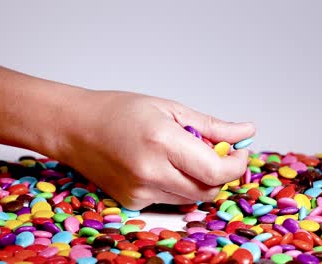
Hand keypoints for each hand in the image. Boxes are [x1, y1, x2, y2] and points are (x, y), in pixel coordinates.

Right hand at [53, 90, 255, 209]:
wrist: (75, 128)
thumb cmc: (118, 111)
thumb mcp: (169, 108)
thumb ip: (211, 125)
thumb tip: (246, 132)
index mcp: (162, 142)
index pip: (217, 171)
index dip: (237, 165)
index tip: (239, 152)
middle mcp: (151, 173)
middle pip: (209, 190)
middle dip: (222, 174)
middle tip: (217, 152)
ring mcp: (140, 192)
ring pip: (192, 199)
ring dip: (201, 181)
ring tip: (186, 156)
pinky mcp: (133, 203)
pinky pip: (171, 202)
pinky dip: (179, 187)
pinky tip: (165, 167)